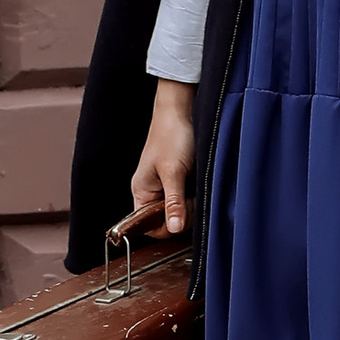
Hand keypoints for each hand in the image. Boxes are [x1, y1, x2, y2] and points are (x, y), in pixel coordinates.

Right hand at [128, 79, 197, 238]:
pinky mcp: (180, 180)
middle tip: (190, 194)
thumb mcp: (173, 172)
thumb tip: (174, 229)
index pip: (148, 225)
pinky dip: (195, 194)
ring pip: (181, 210)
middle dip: (182, 213)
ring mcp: (167, 186)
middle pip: (167, 220)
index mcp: (141, 191)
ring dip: (191, 202)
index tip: (180, 216)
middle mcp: (152, 191)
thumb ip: (174, 202)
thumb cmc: (171, 135)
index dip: (166, 226)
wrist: (182, 110)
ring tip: (194, 183)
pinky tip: (198, 181)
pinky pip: (188, 198)